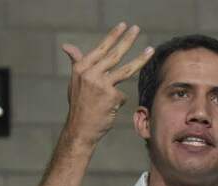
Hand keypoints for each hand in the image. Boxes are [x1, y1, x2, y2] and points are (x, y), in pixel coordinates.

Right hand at [60, 22, 152, 145]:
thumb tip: (66, 46)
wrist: (80, 128)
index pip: (101, 48)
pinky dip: (118, 101)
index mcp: (81, 68)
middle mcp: (90, 73)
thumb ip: (77, 62)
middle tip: (137, 29)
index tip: (123, 26)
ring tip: (150, 50)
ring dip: (140, 59)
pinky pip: (122, 95)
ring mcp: (101, 84)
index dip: (113, 36)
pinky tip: (109, 108)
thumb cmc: (80, 104)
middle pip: (114, 54)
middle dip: (127, 41)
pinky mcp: (111, 97)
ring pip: (125, 70)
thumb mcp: (75, 81)